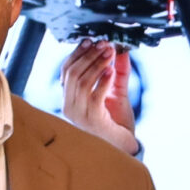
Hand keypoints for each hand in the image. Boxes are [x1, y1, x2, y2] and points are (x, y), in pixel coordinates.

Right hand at [59, 42, 139, 157]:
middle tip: (103, 44)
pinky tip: (111, 71)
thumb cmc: (116, 124)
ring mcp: (79, 114)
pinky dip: (103, 81)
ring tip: (109, 53)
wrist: (123, 148)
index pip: (66, 70)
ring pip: (82, 81)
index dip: (77, 53)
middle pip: (72, 73)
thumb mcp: (116, 92)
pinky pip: (95, 96)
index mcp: (71, 98)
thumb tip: (121, 50)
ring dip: (96, 64)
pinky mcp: (92, 119)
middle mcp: (70, 106)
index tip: (90, 41)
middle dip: (88, 55)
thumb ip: (118, 72)